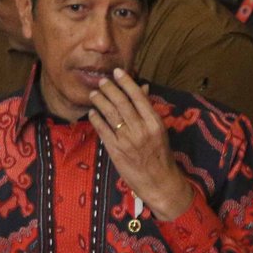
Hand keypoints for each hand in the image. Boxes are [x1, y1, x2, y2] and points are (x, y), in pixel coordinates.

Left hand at [88, 68, 193, 220]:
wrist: (159, 181)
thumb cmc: (160, 155)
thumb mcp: (159, 130)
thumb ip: (148, 109)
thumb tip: (142, 87)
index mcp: (154, 122)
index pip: (138, 96)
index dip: (126, 82)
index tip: (117, 72)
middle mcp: (141, 129)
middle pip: (121, 102)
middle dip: (109, 89)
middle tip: (101, 81)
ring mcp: (127, 140)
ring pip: (110, 114)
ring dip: (100, 101)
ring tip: (94, 94)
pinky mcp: (115, 150)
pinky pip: (102, 130)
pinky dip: (96, 119)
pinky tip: (92, 112)